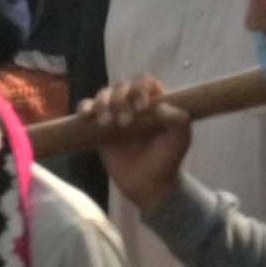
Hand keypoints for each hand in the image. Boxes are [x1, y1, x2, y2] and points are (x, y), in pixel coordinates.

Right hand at [87, 76, 193, 210]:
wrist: (148, 184)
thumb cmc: (167, 159)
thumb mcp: (180, 140)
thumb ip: (179, 121)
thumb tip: (160, 106)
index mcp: (155, 101)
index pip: (145, 82)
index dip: (140, 89)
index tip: (142, 108)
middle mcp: (134, 104)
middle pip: (121, 86)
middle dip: (120, 101)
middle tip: (125, 124)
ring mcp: (115, 114)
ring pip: (103, 94)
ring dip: (102, 104)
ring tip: (107, 124)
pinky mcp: (98, 128)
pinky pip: (87, 108)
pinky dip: (84, 107)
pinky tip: (86, 115)